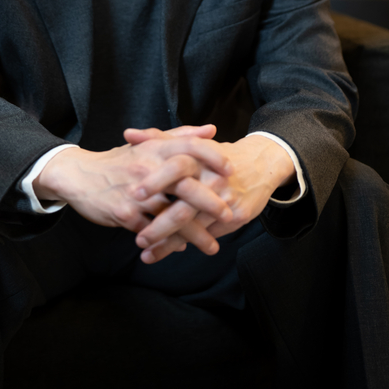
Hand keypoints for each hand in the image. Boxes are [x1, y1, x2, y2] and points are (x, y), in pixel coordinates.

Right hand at [33, 125, 232, 256]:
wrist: (79, 175)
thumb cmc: (119, 161)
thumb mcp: (147, 144)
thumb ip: (180, 136)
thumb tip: (212, 130)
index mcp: (155, 149)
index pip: (189, 147)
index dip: (212, 158)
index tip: (231, 172)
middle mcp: (147, 168)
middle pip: (186, 185)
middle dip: (210, 203)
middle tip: (229, 215)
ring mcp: (136, 193)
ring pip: (171, 215)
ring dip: (194, 233)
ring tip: (212, 246)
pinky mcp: (124, 213)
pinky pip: (151, 231)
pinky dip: (168, 242)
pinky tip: (180, 248)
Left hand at [125, 128, 296, 262]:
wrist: (260, 163)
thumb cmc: (216, 156)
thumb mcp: (191, 143)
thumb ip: (158, 139)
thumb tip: (128, 135)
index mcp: (199, 157)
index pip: (177, 166)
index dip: (156, 180)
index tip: (134, 194)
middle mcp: (213, 178)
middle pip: (185, 205)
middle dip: (160, 224)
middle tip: (138, 238)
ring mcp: (226, 199)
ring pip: (194, 226)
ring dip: (169, 243)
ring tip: (146, 253)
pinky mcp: (237, 216)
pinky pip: (208, 234)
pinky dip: (187, 244)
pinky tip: (166, 252)